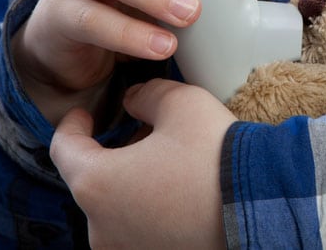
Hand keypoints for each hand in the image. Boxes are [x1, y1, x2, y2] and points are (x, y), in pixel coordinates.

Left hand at [50, 79, 235, 248]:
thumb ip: (145, 95)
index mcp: (97, 184)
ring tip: (168, 162)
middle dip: (113, 153)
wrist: (262, 206)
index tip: (85, 114)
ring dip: (131, 182)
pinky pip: (138, 230)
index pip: (63, 149)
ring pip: (115, 207)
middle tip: (143, 132)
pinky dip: (149, 208)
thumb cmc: (216, 154)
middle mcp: (101, 227)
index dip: (72, 125)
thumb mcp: (181, 103)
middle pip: (92, 180)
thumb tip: (134, 101)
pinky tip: (180, 191)